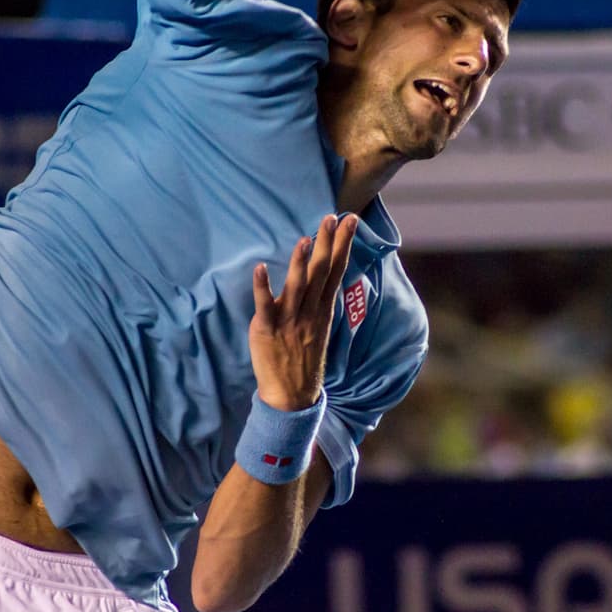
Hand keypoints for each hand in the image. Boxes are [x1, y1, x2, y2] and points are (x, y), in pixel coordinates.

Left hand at [249, 214, 355, 410]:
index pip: (335, 270)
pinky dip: (262, 286)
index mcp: (322, 309)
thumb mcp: (317, 326)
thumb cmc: (303, 357)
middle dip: (328, 244)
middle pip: (321, 272)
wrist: (292, 394)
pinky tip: (261, 268)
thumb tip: (314, 272)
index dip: (342, 245)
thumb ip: (315, 300)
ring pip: (297, 286)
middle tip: (334, 217)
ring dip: (301, 262)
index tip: (350, 222)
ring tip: (305, 238)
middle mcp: (309, 312)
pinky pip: (264, 305)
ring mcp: (289, 321)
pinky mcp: (267, 329)